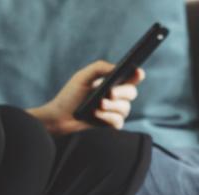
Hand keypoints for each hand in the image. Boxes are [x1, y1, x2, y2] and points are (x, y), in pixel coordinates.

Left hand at [28, 60, 144, 134]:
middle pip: (131, 93)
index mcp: (112, 83)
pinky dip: (108, 118)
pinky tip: (97, 115)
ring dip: (111, 107)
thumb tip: (117, 67)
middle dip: (122, 92)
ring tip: (98, 105)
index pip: (131, 78)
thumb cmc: (70, 95)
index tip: (138, 72)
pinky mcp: (110, 124)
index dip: (137, 75)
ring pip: (125, 108)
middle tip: (110, 93)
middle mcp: (116, 96)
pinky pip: (118, 121)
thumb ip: (99, 68)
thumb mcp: (82, 77)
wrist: (60, 116)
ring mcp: (114, 111)